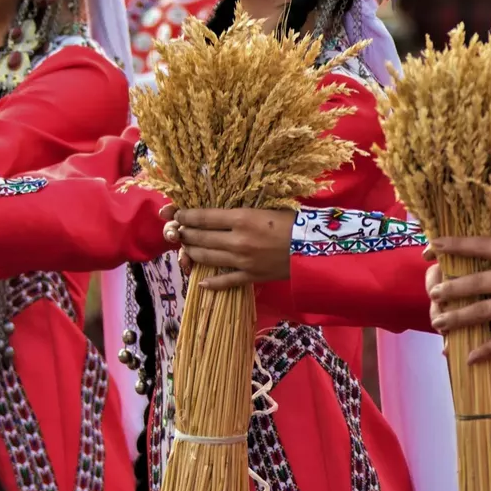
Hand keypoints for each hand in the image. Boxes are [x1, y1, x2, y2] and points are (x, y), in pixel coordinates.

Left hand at [163, 206, 294, 289]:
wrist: (316, 247)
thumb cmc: (294, 221)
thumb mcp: (264, 208)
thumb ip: (240, 212)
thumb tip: (218, 212)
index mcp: (241, 218)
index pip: (203, 217)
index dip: (185, 215)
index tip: (174, 213)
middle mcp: (237, 240)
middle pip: (200, 237)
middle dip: (184, 234)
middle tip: (176, 231)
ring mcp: (242, 261)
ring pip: (207, 258)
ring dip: (192, 253)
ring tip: (186, 249)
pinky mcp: (251, 276)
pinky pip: (226, 280)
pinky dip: (211, 282)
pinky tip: (201, 281)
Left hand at [426, 236, 490, 363]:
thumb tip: (490, 257)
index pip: (482, 246)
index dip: (454, 246)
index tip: (431, 247)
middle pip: (477, 282)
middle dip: (450, 288)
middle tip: (433, 294)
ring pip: (483, 311)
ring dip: (457, 318)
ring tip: (439, 322)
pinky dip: (484, 350)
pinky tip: (468, 357)